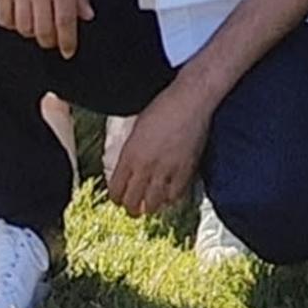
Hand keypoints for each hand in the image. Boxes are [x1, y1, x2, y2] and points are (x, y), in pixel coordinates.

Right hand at [0, 0, 90, 55]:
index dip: (67, 41)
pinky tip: (19, 18)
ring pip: (24, 27)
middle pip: (43, 30)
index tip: (68, 51)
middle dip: (50, 40)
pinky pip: (4, 17)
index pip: (66, 21)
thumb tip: (85, 16)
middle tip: (54, 40)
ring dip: (32, 33)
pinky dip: (12, 23)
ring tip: (38, 27)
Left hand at [106, 76, 214, 217]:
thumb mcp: (137, 129)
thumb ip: (131, 152)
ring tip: (151, 205)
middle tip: (134, 208)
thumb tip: (128, 169)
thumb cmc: (163, 107)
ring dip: (150, 207)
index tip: (120, 198)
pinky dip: (170, 199)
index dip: (117, 198)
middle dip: (131, 208)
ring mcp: (166, 170)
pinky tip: (169, 196)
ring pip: (153, 204)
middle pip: (132, 202)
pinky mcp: (186, 170)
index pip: (116, 190)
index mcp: (129, 155)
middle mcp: (145, 166)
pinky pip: (175, 195)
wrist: (190, 99)